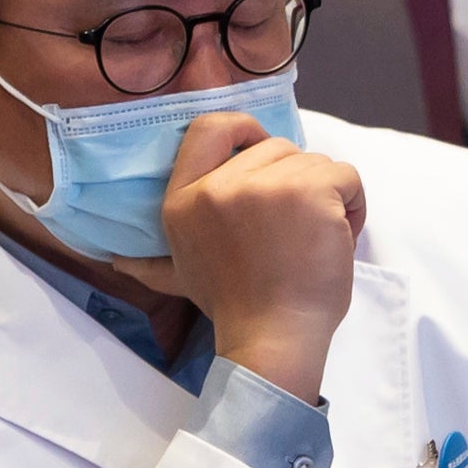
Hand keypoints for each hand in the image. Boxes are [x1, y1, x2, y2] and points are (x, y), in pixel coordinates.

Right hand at [135, 109, 363, 399]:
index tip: (261, 149)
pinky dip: (353, 205)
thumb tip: (114, 263)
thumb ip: (152, 263)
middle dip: (295, 181)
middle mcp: (218, 186)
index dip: (243, 129)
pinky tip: (339, 238)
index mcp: (183, 199)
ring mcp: (264, 185)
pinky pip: (345, 177)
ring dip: (328, 197)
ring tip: (316, 240)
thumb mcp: (181, 275)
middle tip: (296, 230)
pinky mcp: (308, 190)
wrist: (272, 340)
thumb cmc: (235, 308)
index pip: (208, 128)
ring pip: (315, 162)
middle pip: (275, 147)